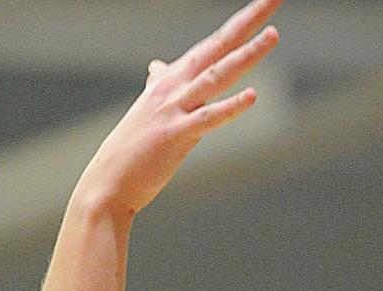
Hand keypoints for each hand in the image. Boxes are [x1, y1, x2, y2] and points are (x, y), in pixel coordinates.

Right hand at [85, 0, 279, 217]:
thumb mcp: (148, 110)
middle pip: (219, 46)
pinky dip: (231, 107)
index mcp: (172, 78)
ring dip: (247, 55)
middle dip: (248, 20)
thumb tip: (157, 68)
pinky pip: (208, 119)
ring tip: (273, 35)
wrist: (109, 182)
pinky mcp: (176, 136)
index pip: (214, 44)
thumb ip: (158, 85)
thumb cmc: (132, 150)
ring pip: (217, 75)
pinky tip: (252, 95)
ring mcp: (175, 109)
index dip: (241, 23)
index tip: (265, 5)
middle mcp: (175, 85)